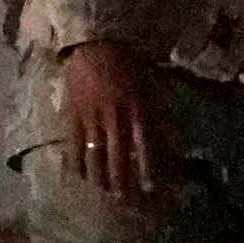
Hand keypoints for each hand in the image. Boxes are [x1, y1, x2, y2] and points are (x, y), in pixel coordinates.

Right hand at [55, 38, 166, 202]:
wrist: (95, 41)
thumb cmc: (128, 62)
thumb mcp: (151, 84)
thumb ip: (158, 111)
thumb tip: (170, 138)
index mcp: (136, 107)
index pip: (144, 145)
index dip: (147, 168)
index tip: (151, 187)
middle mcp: (115, 115)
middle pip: (118, 156)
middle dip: (122, 181)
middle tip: (125, 200)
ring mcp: (91, 117)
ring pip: (95, 155)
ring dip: (100, 178)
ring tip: (104, 192)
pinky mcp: (73, 115)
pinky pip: (73, 145)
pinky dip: (77, 163)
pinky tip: (81, 176)